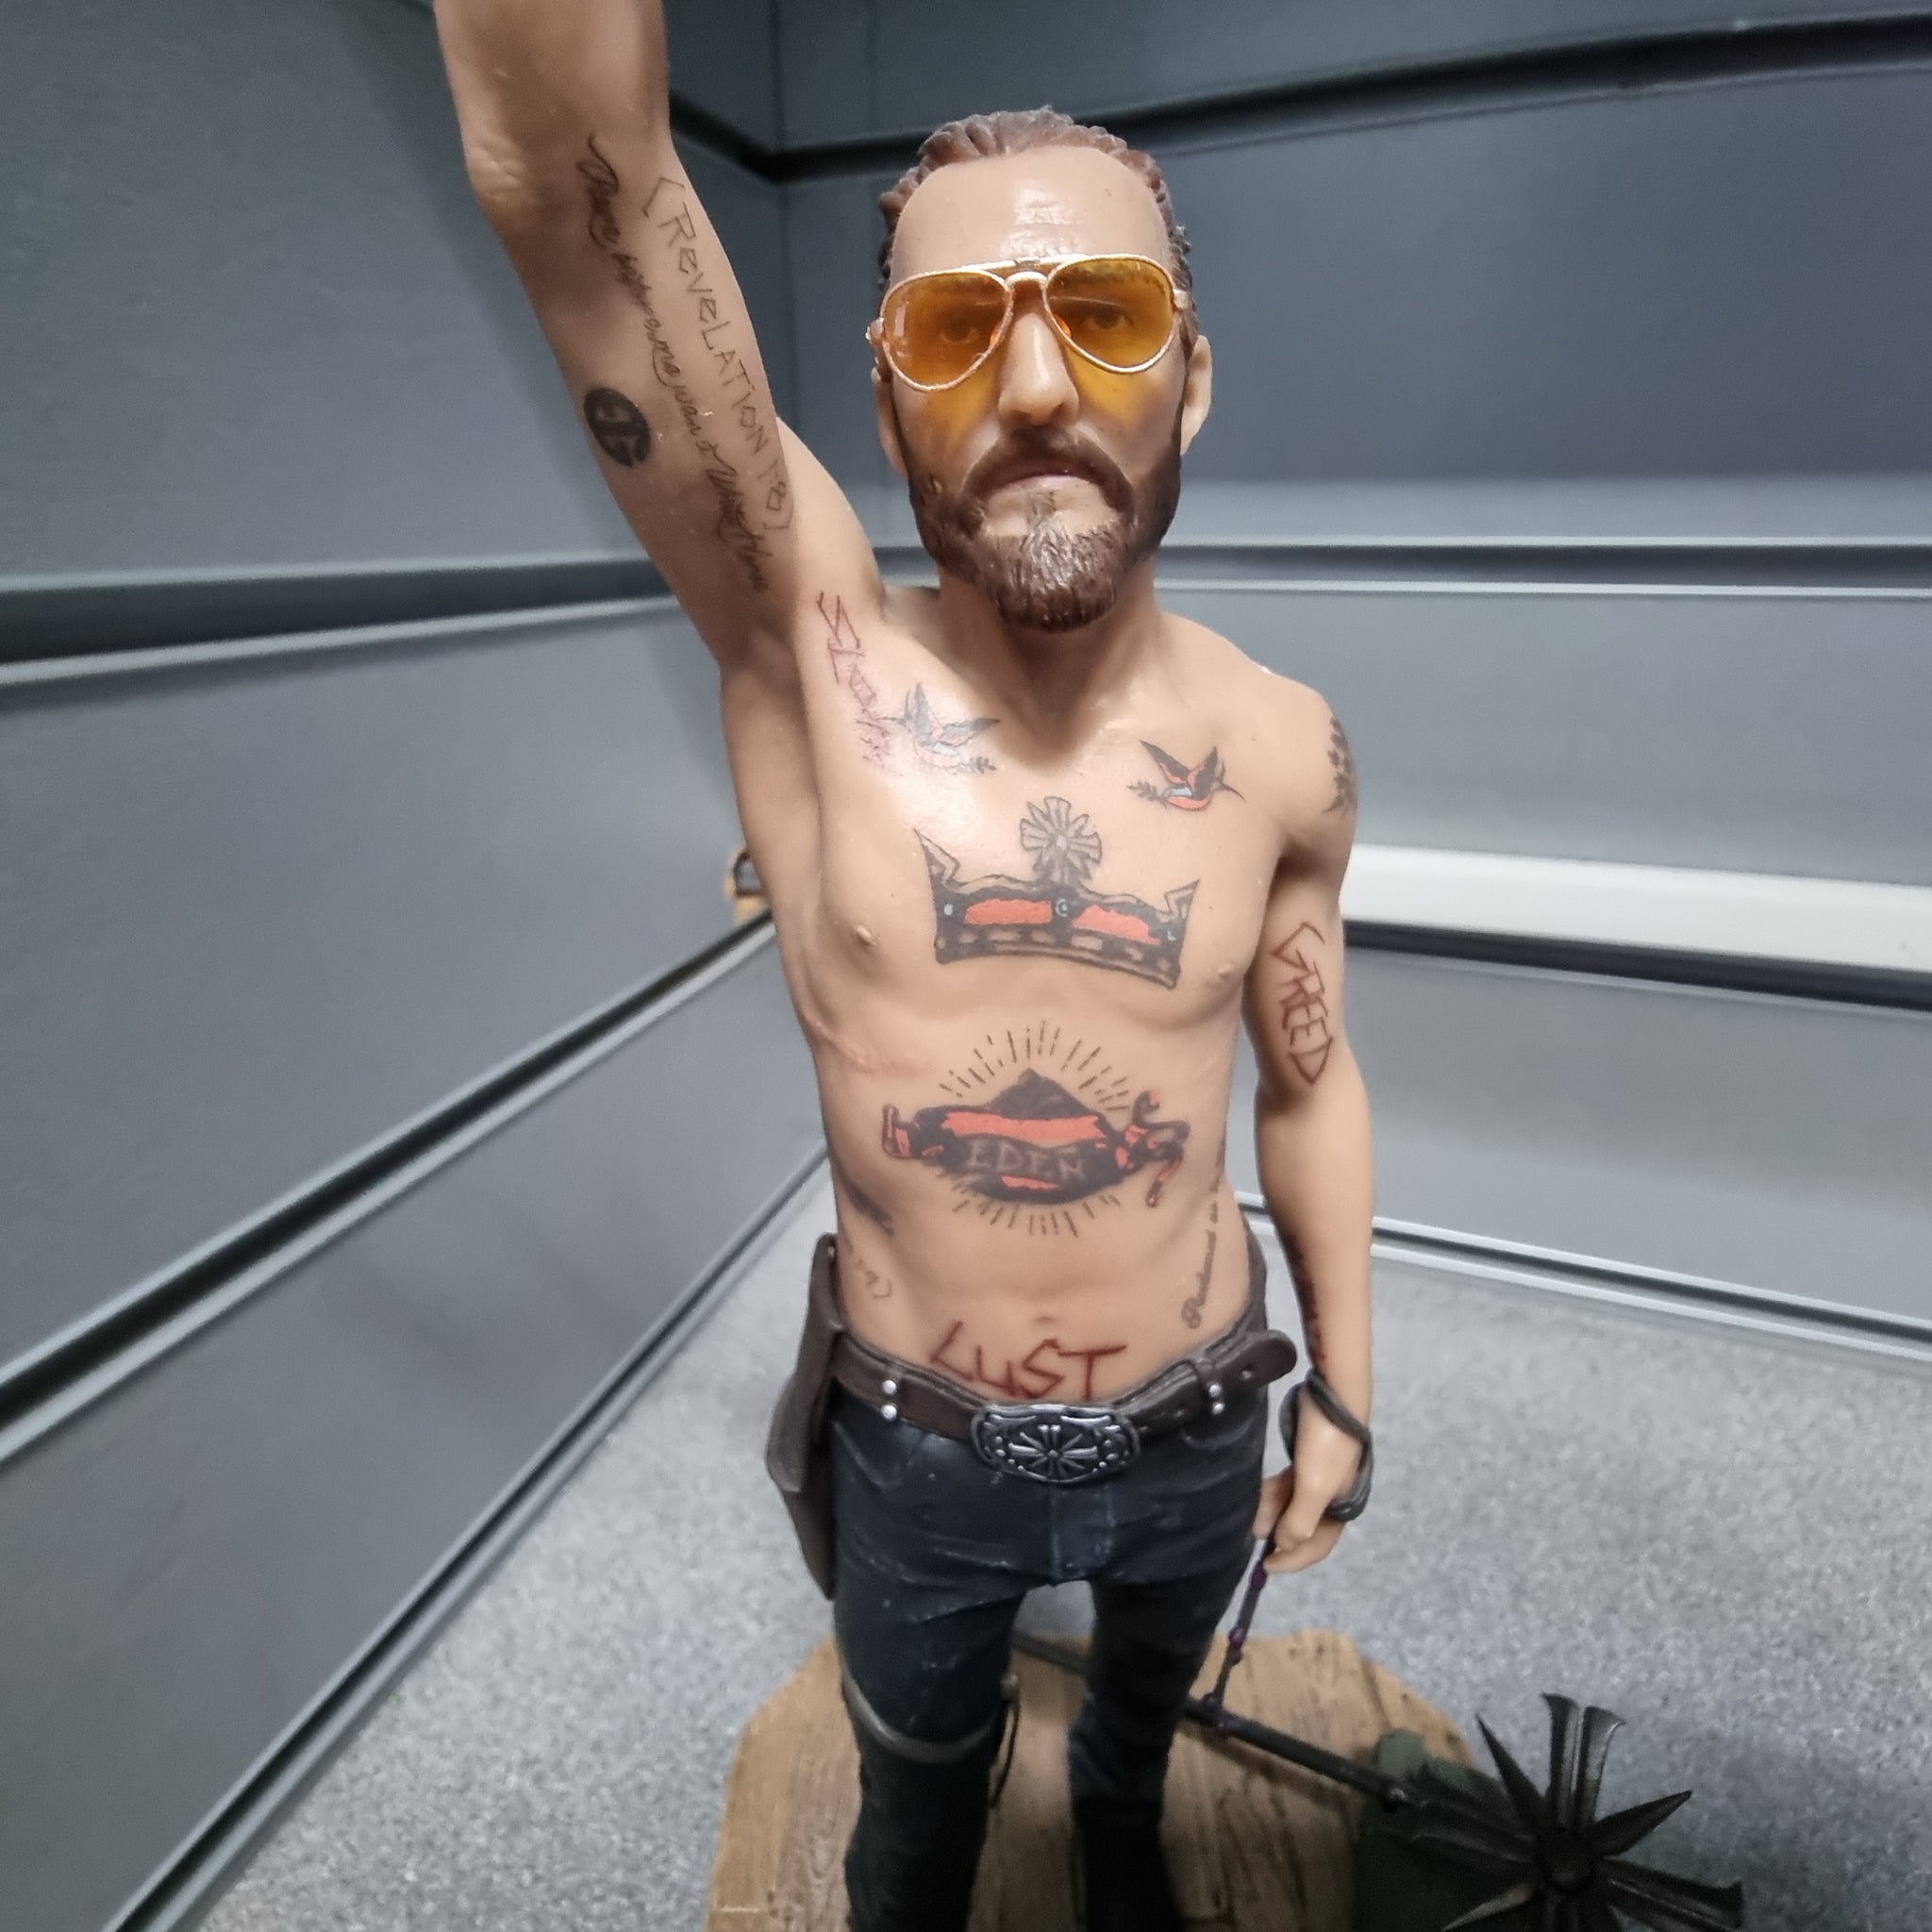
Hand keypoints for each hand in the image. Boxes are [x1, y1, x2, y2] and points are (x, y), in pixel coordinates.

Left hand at [1251, 1405, 1362, 1573]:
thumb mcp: (1314, 1486)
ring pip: (1290, 1505)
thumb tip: (1283, 1545)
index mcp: (1339, 1509)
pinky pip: (1287, 1485)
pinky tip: (1255, 1492)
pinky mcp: (1308, 1458)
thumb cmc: (1327, 1444)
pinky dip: (1272, 1492)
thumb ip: (1299, 1521)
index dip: (1292, 1561)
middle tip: (1248, 1534)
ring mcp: (1319, 1476)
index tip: (1263, 1568)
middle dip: (1275, 1534)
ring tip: (1246, 1514)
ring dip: (1270, 1512)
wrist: (1335, 1395)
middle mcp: (1331, 1497)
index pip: (1317, 1547)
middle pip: (1301, 1527)